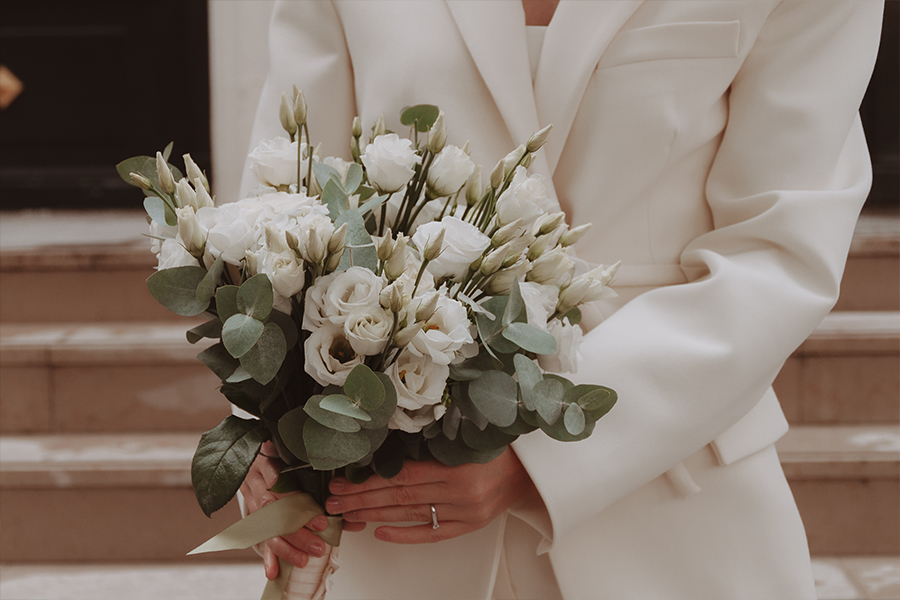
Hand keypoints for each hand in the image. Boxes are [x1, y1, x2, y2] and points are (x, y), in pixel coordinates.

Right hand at [239, 441, 365, 579]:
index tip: (321, 520)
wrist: (244, 455)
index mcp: (265, 465)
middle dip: (298, 532)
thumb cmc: (271, 451)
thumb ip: (291, 453)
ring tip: (304, 559)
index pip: (282, 489)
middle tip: (319, 544)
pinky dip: (267, 557)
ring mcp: (253, 503)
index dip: (300, 506)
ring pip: (267, 530)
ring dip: (286, 548)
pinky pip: (259, 539)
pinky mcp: (253, 517)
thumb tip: (310, 457)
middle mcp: (256, 485)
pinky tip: (273, 571)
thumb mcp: (280, 446)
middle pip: (275, 514)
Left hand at [324, 448, 539, 542]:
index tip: (342, 482)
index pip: (400, 477)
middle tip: (334, 501)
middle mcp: (460, 492)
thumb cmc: (497, 445)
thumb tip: (386, 444)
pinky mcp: (469, 526)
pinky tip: (380, 533)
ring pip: (409, 515)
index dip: (368, 481)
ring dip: (375, 515)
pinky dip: (404, 535)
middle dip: (362, 499)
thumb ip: (430, 441)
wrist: (531, 466)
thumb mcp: (464, 435)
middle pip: (399, 498)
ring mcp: (464, 512)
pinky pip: (431, 533)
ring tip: (349, 514)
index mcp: (456, 466)